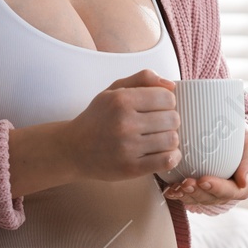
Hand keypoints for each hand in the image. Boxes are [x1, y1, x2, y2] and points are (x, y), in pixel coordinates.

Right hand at [63, 69, 181, 181]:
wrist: (74, 149)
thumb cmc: (98, 118)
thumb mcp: (114, 90)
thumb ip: (142, 79)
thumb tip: (171, 85)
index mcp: (121, 100)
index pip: (167, 98)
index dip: (167, 103)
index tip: (159, 108)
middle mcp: (124, 123)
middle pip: (173, 119)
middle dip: (169, 121)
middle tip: (158, 125)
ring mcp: (128, 147)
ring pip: (172, 140)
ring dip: (170, 139)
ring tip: (158, 139)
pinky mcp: (131, 168)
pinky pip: (167, 160)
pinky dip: (172, 157)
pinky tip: (163, 153)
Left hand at [163, 125, 247, 206]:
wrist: (228, 135)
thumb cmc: (241, 140)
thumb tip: (244, 180)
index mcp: (242, 186)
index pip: (231, 191)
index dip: (217, 188)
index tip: (203, 180)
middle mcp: (225, 193)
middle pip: (211, 198)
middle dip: (197, 192)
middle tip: (186, 182)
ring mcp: (209, 194)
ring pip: (197, 200)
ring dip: (185, 195)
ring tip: (176, 186)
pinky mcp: (196, 191)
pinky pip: (186, 196)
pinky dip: (176, 194)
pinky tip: (169, 190)